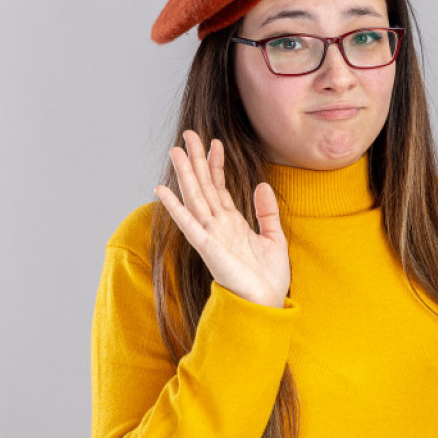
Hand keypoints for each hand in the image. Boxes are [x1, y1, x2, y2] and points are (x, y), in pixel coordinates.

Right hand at [153, 130, 290, 307]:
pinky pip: (189, 224)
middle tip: (188, 135)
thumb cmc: (269, 276)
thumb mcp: (274, 238)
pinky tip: (163, 189)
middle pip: (204, 186)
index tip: (215, 141)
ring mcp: (211, 235)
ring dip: (185, 175)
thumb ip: (267, 212)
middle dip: (196, 161)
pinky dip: (176, 207)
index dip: (217, 164)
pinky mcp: (208, 248)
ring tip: (176, 151)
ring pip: (195, 198)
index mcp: (233, 223)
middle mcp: (218, 226)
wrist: (266, 302)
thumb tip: (263, 185)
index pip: (221, 187)